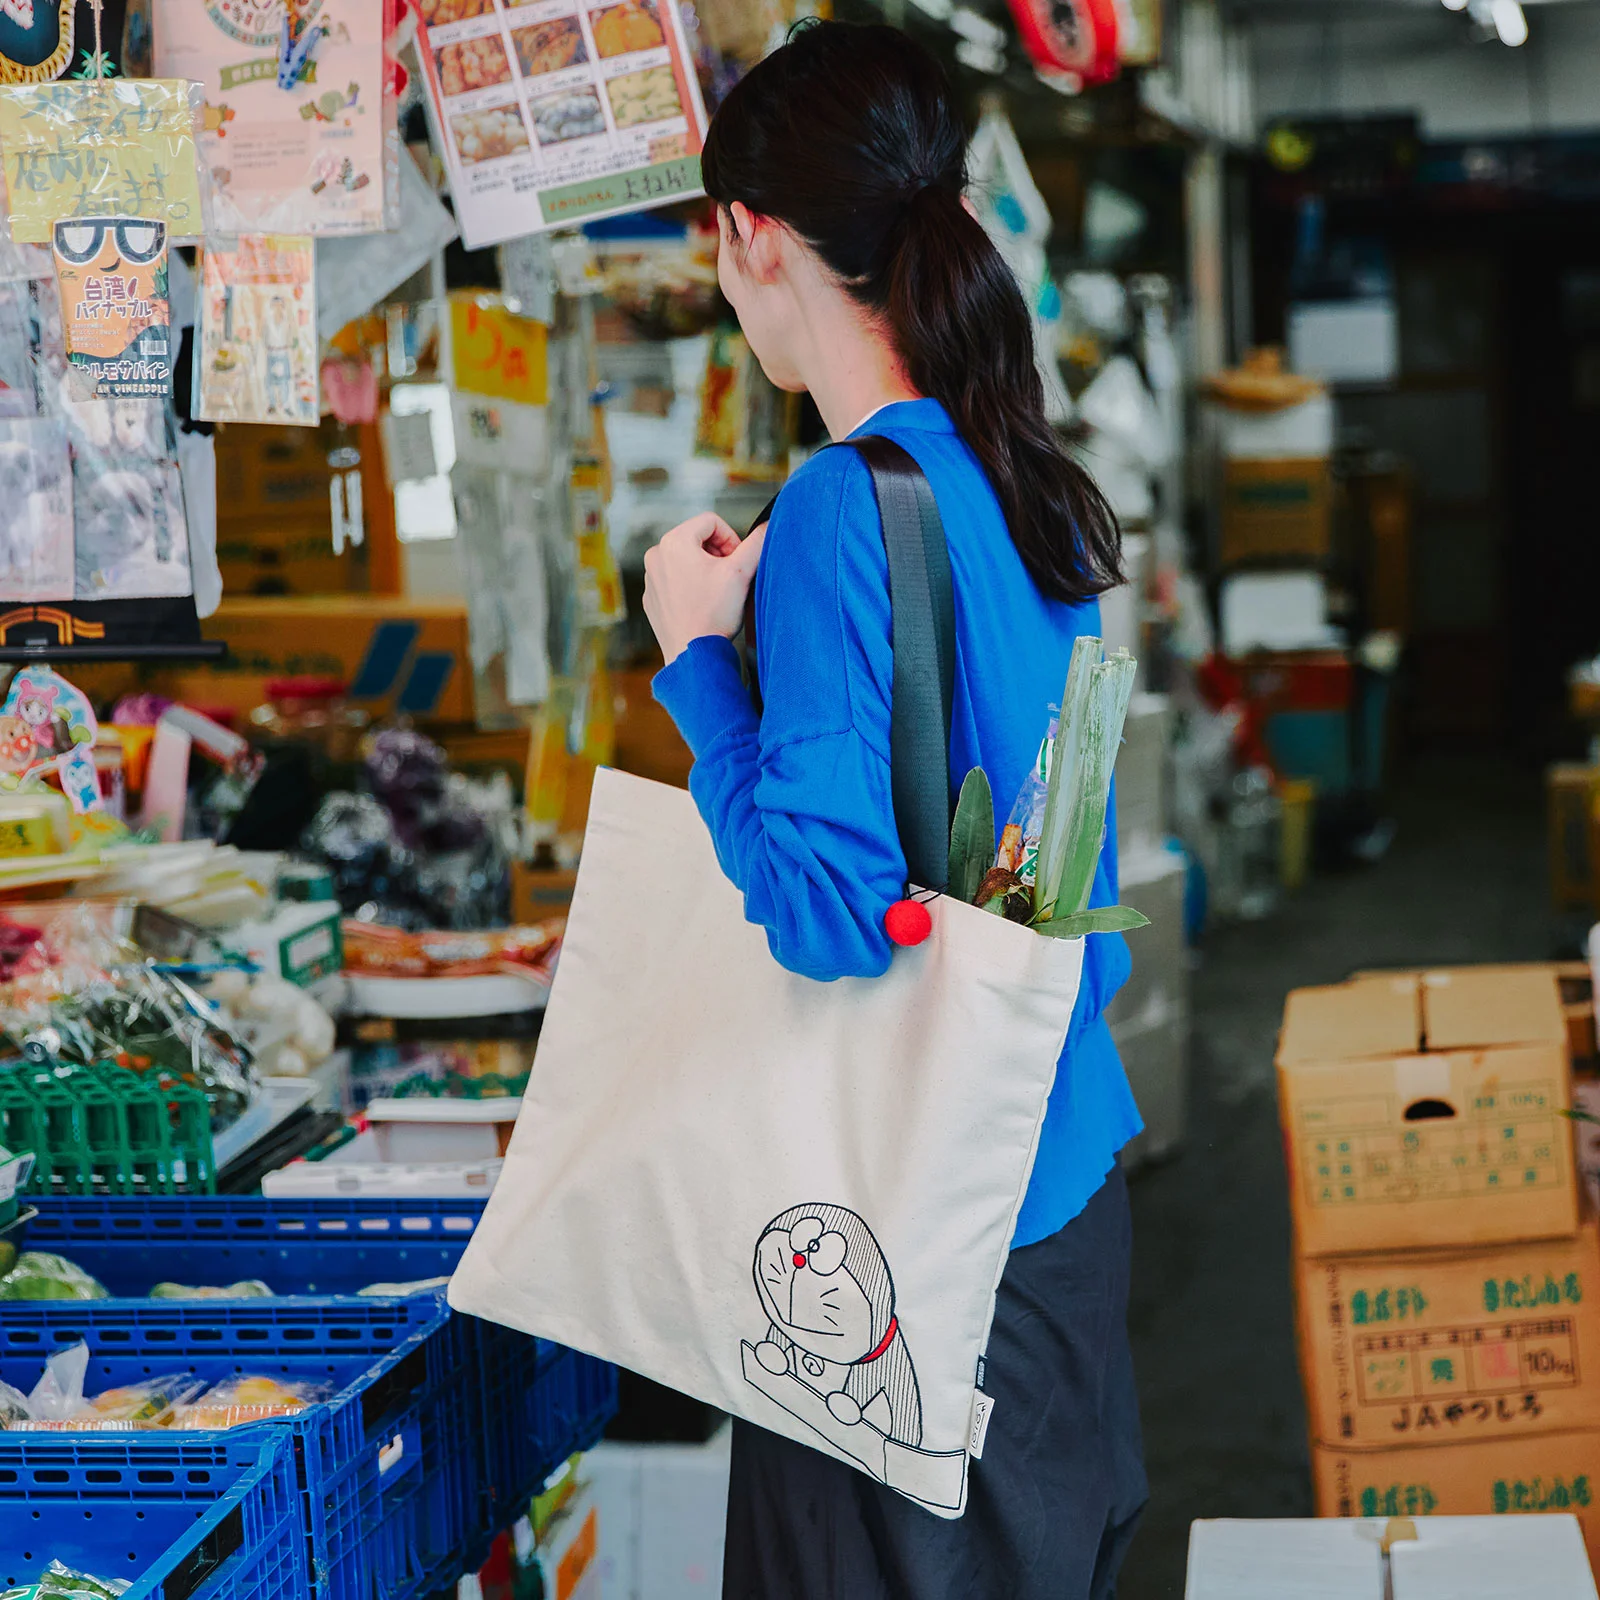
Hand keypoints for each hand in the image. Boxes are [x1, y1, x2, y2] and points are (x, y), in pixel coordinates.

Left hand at [643, 512, 766, 665]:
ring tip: (716, 593)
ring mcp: (651, 578)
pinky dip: (691, 587)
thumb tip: (767, 526)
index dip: (731, 538)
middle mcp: (656, 556)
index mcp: (674, 542)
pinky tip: (702, 605)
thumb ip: (757, 543)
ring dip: (705, 570)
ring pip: (686, 560)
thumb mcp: (741, 573)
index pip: (711, 521)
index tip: (737, 561)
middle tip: (729, 578)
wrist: (693, 655)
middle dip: (718, 554)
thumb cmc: (713, 616)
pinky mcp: (652, 598)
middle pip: (697, 539)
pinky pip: (675, 581)